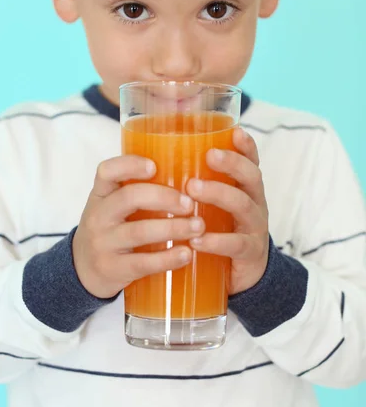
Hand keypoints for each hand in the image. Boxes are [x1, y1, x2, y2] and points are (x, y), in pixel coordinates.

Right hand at [73, 156, 204, 298]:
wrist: (82, 270)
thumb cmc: (109, 230)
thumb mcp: (110, 206)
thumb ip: (135, 192)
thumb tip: (185, 179)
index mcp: (100, 194)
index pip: (107, 171)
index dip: (130, 165)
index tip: (154, 166)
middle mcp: (98, 216)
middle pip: (129, 198)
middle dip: (164, 198)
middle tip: (190, 203)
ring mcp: (103, 243)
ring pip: (140, 231)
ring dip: (174, 227)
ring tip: (198, 226)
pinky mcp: (112, 269)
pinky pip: (143, 262)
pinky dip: (168, 258)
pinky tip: (187, 253)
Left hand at [186, 128, 268, 294]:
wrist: (239, 275)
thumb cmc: (218, 231)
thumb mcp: (211, 206)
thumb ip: (194, 185)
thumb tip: (152, 162)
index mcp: (244, 188)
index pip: (250, 161)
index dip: (246, 146)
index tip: (235, 131)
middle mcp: (254, 203)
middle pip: (251, 177)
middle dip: (232, 163)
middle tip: (209, 155)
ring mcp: (254, 228)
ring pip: (243, 206)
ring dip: (219, 194)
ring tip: (193, 189)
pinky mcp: (249, 254)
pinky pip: (236, 244)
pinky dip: (216, 241)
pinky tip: (197, 239)